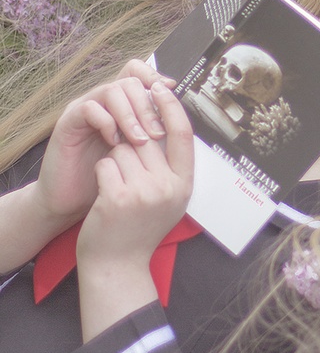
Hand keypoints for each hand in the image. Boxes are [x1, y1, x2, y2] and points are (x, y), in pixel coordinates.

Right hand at [35, 60, 176, 232]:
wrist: (74, 202)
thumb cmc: (110, 180)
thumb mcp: (140, 157)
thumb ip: (156, 136)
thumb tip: (182, 124)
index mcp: (122, 105)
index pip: (137, 71)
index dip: (154, 76)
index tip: (170, 93)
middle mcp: (103, 101)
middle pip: (130, 80)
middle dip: (149, 106)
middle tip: (157, 134)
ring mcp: (84, 108)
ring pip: (112, 90)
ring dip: (131, 115)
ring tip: (140, 140)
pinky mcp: (68, 122)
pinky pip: (89, 108)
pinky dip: (107, 123)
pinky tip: (115, 143)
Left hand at [76, 82, 194, 339]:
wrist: (117, 266)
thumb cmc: (139, 227)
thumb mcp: (167, 198)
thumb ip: (170, 165)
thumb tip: (164, 121)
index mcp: (184, 185)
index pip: (183, 133)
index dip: (171, 106)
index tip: (158, 87)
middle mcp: (169, 187)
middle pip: (146, 137)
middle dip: (130, 143)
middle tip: (125, 166)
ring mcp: (144, 193)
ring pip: (123, 149)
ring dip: (114, 160)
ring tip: (117, 187)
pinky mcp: (118, 198)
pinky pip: (105, 164)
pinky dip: (101, 174)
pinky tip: (105, 194)